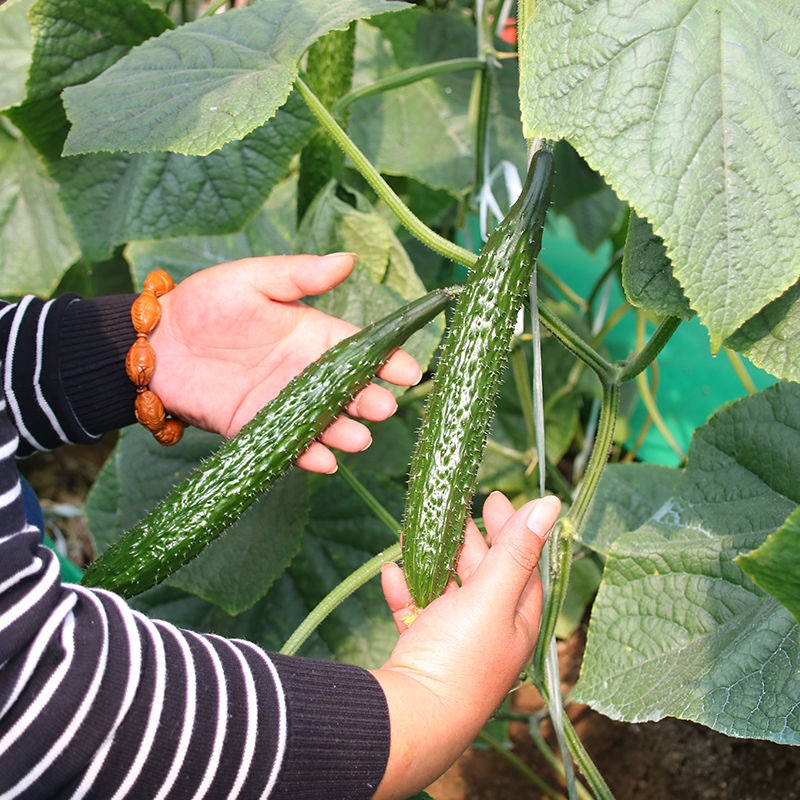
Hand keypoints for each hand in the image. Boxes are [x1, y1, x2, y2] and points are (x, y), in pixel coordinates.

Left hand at [148, 253, 421, 472]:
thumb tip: (347, 260)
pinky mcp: (258, 427)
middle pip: (350, 391)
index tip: (411, 372)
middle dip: (370, 401)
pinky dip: (307, 455)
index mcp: (312, 335)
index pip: (359, 349)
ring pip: (325, 422)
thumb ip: (299, 275)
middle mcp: (305, 372)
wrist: (158, 344)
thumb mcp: (254, 280)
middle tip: (382, 408)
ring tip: (357, 439)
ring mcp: (284, 402)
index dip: (388, 360)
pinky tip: (322, 461)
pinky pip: (289, 444)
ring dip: (344, 433)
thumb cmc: (206, 303)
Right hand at [371, 491, 560, 799]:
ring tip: (416, 535)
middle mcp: (490, 633)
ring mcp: (454, 643)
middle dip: (470, 541)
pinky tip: (391, 573)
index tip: (495, 498)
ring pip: (447, 591)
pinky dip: (405, 591)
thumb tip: (551, 504)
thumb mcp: (492, 595)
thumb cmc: (459, 656)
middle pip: (484, 576)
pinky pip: (415, 612)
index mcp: (516, 621)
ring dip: (432, 562)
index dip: (513, 529)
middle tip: (457, 510)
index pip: (523, 565)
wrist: (410, 719)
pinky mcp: (421, 652)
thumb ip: (516, 548)